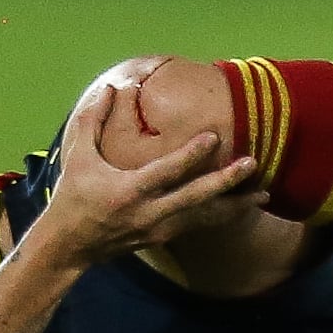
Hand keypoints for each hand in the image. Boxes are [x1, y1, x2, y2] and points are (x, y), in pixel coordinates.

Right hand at [35, 81, 263, 263]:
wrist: (70, 245)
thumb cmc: (73, 196)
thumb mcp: (78, 157)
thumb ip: (92, 121)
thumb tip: (109, 88)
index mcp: (128, 191)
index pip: (166, 171)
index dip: (191, 155)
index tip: (214, 137)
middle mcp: (148, 213)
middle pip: (195, 197)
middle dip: (226, 181)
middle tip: (252, 164)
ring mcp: (157, 228)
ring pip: (203, 217)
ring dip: (234, 205)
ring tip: (263, 192)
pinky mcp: (162, 237)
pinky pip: (198, 225)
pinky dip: (221, 216)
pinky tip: (242, 208)